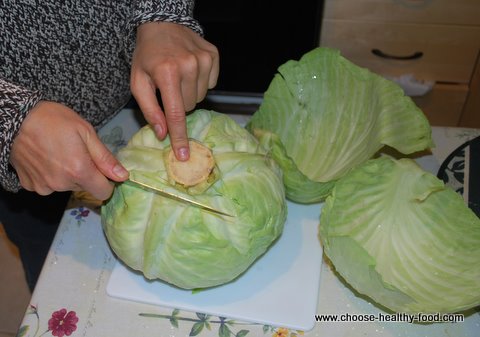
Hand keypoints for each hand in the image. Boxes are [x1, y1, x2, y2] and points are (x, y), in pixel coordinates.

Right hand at [10, 101, 128, 199]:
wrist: (14, 118)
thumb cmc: (53, 120)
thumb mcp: (85, 132)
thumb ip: (105, 158)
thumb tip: (123, 177)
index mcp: (79, 171)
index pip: (103, 192)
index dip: (106, 182)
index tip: (102, 169)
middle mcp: (62, 184)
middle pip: (85, 187)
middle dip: (86, 174)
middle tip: (76, 152)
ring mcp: (44, 187)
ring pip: (67, 186)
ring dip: (67, 174)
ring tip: (58, 153)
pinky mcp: (30, 186)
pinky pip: (49, 185)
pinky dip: (50, 175)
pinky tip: (45, 158)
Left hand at [131, 21, 218, 160]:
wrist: (162, 24)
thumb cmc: (147, 56)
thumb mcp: (138, 81)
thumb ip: (149, 109)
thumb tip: (162, 133)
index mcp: (167, 73)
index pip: (176, 114)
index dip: (179, 137)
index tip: (183, 155)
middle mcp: (189, 65)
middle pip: (189, 107)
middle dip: (178, 104)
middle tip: (169, 88)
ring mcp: (204, 60)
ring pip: (200, 97)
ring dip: (189, 93)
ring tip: (179, 77)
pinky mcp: (213, 56)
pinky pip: (210, 84)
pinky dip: (200, 82)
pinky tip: (190, 70)